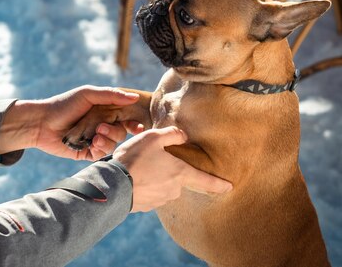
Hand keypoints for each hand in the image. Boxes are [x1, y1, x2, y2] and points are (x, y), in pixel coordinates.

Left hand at [0, 86, 144, 160]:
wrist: (41, 123)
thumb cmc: (64, 105)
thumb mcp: (88, 94)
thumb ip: (111, 95)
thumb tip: (134, 97)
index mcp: (104, 111)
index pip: (126, 118)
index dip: (134, 124)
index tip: (138, 127)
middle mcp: (101, 125)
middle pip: (122, 132)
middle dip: (116, 132)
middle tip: (101, 128)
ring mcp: (94, 139)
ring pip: (113, 144)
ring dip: (107, 141)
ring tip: (94, 137)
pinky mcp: (86, 152)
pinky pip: (101, 155)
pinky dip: (99, 150)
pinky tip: (91, 145)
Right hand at [113, 127, 232, 211]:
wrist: (113, 184)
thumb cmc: (134, 158)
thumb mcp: (153, 137)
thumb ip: (172, 134)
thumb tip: (183, 135)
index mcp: (180, 173)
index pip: (205, 181)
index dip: (218, 184)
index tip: (229, 187)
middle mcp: (173, 190)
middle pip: (179, 180)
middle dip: (170, 171)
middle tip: (152, 160)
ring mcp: (160, 200)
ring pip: (164, 186)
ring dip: (156, 178)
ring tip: (139, 167)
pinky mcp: (146, 206)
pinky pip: (150, 193)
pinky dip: (145, 186)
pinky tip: (133, 178)